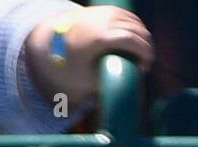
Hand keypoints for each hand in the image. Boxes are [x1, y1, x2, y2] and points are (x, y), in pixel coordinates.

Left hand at [28, 6, 153, 101]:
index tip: (146, 66)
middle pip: (137, 29)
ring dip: (142, 38)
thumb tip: (130, 88)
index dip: (145, 52)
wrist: (50, 41)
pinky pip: (128, 16)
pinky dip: (135, 28)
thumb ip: (110, 82)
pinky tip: (135, 42)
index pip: (131, 39)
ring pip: (135, 21)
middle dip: (146, 47)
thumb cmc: (70, 65)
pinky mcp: (105, 8)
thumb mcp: (89, 80)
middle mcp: (102, 20)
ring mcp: (104, 11)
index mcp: (99, 37)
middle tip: (145, 64)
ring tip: (140, 55)